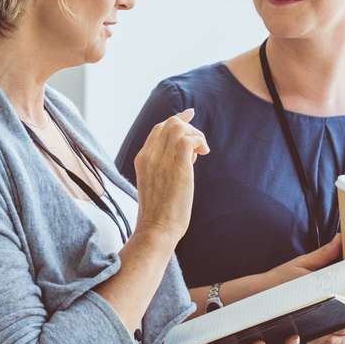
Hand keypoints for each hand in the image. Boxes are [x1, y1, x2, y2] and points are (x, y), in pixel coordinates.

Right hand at [132, 108, 209, 238]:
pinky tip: (203, 153)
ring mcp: (162, 160)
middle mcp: (150, 155)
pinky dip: (199, 141)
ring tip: (201, 152)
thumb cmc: (159, 213)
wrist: (156, 229)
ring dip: (195, 134)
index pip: (158, 129)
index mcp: (142, 159)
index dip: (175, 119)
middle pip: (169, 124)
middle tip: (200, 142)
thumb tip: (187, 155)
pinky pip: (189, 139)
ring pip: (179, 128)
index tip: (188, 114)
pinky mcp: (178, 167)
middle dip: (188, 126)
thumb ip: (165, 166)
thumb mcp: (155, 183)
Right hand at [273, 239, 344, 343]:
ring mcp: (312, 322)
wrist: (256, 297)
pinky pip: (326, 341)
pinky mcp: (306, 332)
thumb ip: (325, 253)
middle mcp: (317, 307)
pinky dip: (340, 341)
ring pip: (340, 329)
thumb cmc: (278, 279)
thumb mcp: (302, 263)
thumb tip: (341, 237)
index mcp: (319, 288)